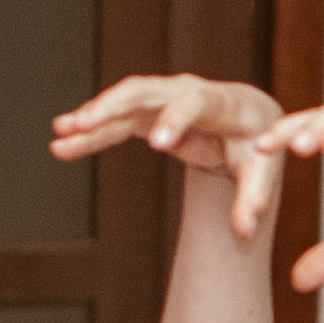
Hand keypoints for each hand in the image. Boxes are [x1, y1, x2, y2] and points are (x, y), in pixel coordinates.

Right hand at [52, 76, 285, 237]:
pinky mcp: (148, 112)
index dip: (177, 119)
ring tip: (60, 132)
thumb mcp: (263, 171)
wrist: (248, 121)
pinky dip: (91, 132)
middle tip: (83, 123)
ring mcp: (164, 99)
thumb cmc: (258, 145)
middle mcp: (188, 91)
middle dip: (113, 105)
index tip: (158, 144)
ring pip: (122, 102)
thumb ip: (254, 199)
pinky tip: (64, 145)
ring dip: (91, 115)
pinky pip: (115, 120)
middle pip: (145, 91)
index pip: (195, 104)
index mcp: (222, 103)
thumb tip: (245, 231)